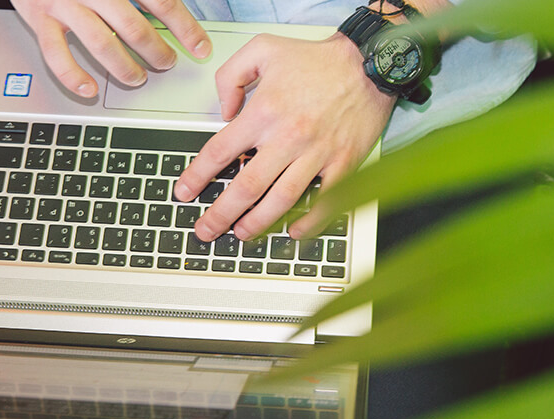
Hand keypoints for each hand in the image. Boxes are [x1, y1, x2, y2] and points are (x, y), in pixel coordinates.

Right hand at [11, 0, 209, 96]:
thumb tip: (172, 10)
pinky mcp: (39, 18)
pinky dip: (73, 76)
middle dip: (156, 51)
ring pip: (101, 44)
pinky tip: (89, 89)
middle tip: (167, 62)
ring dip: (124, 67)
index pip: (161, 2)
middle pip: (133, 27)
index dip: (185, 28)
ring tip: (138, 77)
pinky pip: (56, 54)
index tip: (200, 48)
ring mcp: (64, 4)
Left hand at [174, 33, 394, 241]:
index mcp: (264, 112)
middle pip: (246, 186)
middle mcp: (288, 137)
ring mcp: (317, 153)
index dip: (198, 176)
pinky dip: (310, 221)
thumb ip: (231, 75)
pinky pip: (325, 200)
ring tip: (241, 234)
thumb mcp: (262, 49)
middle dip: (221, 213)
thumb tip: (223, 109)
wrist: (369, 63)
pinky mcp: (343, 163)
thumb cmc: (319, 59)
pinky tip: (295, 232)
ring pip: (281, 199)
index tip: (185, 192)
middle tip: (207, 229)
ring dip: (258, 222)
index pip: (220, 152)